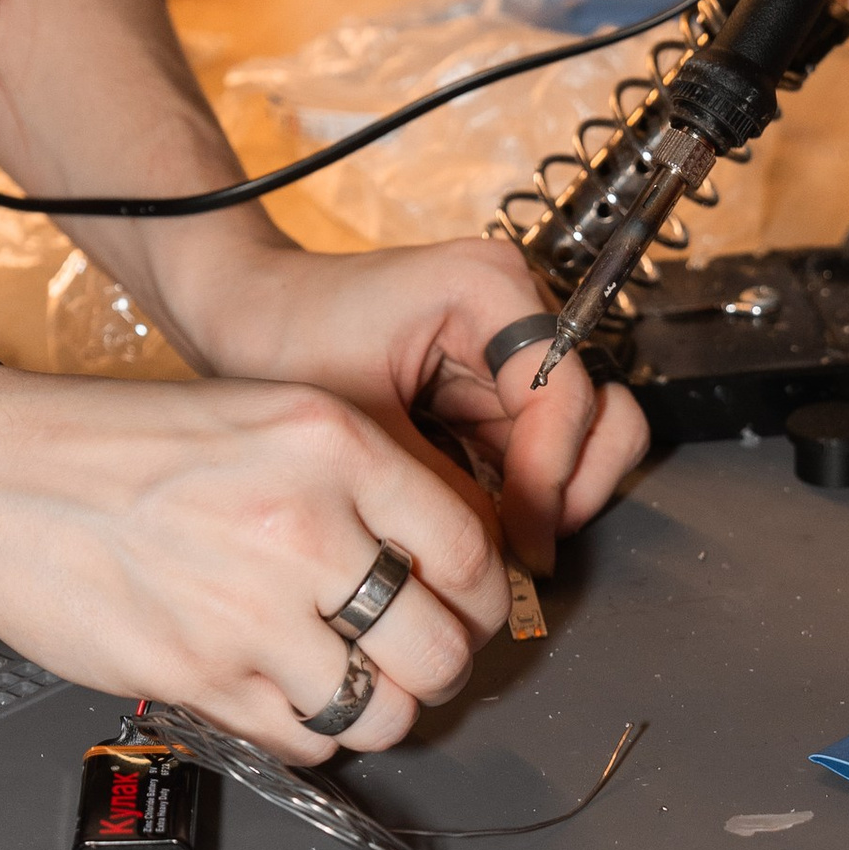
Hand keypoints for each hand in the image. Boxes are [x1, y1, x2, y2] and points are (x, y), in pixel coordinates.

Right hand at [0, 367, 517, 760]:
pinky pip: (307, 741)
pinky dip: (311, 731)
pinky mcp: (199, 676)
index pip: (468, 547)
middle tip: (416, 655)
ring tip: (354, 681)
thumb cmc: (122, 444)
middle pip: (440, 646)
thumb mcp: (265, 416)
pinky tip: (284, 690)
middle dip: (439, 664)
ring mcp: (250, 611)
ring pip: (382, 712)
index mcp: (330, 444)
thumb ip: (360, 480)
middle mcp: (302, 526)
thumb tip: (442, 557)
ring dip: (380, 709)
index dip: (481, 595)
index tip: (467, 606)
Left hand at [169, 237, 650, 579]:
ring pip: (587, 442)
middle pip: (603, 417)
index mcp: (491, 287)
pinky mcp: (500, 390)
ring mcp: (517, 352)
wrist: (245, 312)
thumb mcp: (357, 423)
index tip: (523, 543)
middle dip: (570, 490)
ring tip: (502, 543)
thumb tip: (499, 562)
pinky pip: (544, 454)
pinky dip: (527, 497)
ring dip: (553, 499)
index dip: (550, 480)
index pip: (565, 395)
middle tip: (525, 549)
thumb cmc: (284, 338)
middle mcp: (521, 310)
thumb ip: (437, 487)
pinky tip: (483, 526)